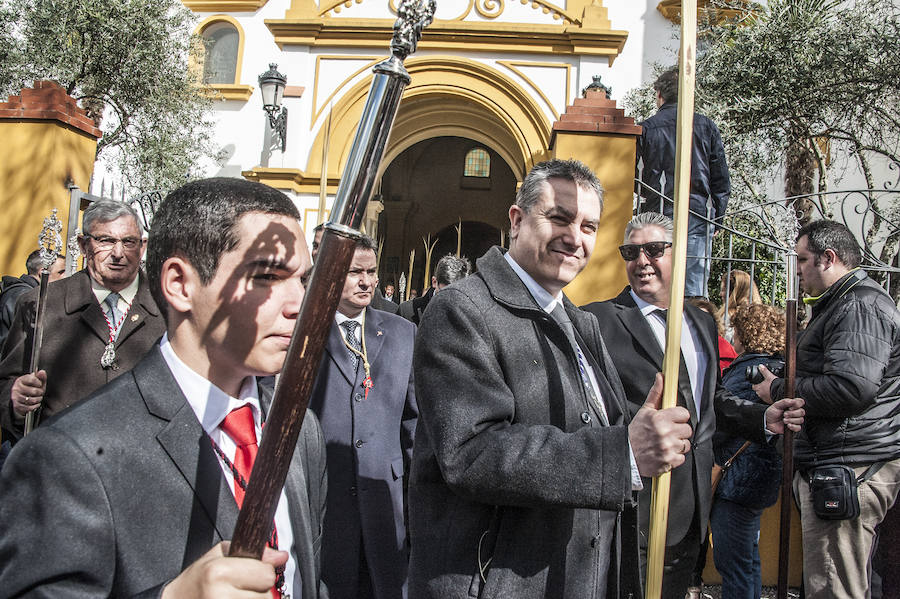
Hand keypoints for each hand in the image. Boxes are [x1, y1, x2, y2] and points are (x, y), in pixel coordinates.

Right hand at [11, 371, 46, 417]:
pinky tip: (36, 404)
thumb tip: (42, 372)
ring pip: (30, 400)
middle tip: (40, 393)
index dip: (39, 383)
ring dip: (38, 400)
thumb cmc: (31, 388)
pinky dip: (34, 406)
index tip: (40, 384)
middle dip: (40, 393)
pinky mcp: (16, 405)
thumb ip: (41, 377)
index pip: (32, 379)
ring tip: (39, 398)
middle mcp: (16, 388)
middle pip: (33, 391)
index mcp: (21, 380)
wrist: (22, 398)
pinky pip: (28, 407)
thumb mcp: (37, 382)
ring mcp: (15, 397)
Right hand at [162, 541, 287, 598]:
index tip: (251, 573)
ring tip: (236, 596)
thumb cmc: (197, 580)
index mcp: (219, 572)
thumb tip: (281, 556)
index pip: (266, 574)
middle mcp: (220, 595)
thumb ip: (253, 553)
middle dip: (258, 591)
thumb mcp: (220, 556)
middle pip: (267, 595)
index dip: (262, 572)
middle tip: (241, 588)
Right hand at [628, 373, 692, 476]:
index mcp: (660, 419)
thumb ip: (656, 394)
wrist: (625, 454)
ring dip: (678, 444)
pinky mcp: (669, 461)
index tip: (673, 420)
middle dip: (679, 431)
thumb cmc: (635, 432)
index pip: (684, 414)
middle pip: (687, 429)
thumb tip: (661, 377)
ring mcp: (668, 448)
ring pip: (686, 444)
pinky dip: (674, 457)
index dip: (679, 417)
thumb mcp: (644, 411)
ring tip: (666, 443)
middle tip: (668, 432)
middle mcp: (665, 433)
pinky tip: (665, 453)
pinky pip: (682, 457)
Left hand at [751, 364, 776, 403]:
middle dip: (760, 389)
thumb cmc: (774, 385)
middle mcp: (760, 394)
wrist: (781, 393)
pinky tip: (772, 393)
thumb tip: (760, 366)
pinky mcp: (769, 401)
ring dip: (765, 393)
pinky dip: (769, 396)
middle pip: (758, 391)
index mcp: (758, 388)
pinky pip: (767, 399)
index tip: (758, 383)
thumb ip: (764, 371)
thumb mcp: (769, 376)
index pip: (753, 386)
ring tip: (769, 389)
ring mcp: (764, 398)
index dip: (755, 384)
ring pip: (762, 395)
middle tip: (765, 386)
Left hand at [764, 397, 804, 434]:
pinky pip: (798, 428)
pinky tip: (787, 425)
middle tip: (784, 414)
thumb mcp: (776, 405)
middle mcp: (795, 412)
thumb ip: (784, 402)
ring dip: (791, 420)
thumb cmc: (773, 412)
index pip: (801, 402)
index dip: (798, 404)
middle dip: (793, 413)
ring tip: (784, 420)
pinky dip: (793, 426)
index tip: (790, 407)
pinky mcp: (794, 427)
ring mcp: (795, 420)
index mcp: (792, 405)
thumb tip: (793, 401)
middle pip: (802, 412)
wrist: (768, 422)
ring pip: (800, 420)